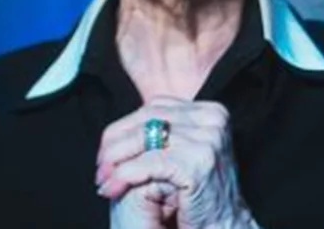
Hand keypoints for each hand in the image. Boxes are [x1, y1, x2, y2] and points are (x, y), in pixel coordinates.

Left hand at [96, 96, 258, 228]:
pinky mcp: (200, 161)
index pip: (155, 107)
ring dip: (116, 162)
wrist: (222, 227)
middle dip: (116, 145)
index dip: (123, 128)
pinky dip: (125, 175)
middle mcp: (214, 119)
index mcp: (211, 111)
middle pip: (149, 118)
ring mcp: (210, 138)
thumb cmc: (197, 196)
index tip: (106, 154)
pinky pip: (149, 162)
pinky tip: (114, 189)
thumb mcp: (181, 154)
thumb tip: (117, 130)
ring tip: (104, 182)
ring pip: (146, 138)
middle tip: (101, 170)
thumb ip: (162, 133)